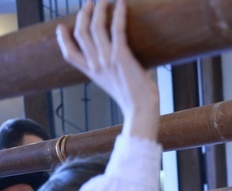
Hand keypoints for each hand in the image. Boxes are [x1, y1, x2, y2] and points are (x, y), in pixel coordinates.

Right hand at [56, 0, 158, 140]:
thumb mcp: (118, 83)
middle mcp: (95, 65)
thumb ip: (116, 70)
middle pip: (81, 33)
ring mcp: (106, 60)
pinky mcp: (121, 56)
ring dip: (99, 10)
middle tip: (89, 3)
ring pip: (95, 27)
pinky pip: (117, 29)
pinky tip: (121, 4)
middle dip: (83, 15)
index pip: (69, 54)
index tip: (61, 27)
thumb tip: (131, 58)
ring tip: (103, 0)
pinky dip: (118, 14)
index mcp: (92, 73)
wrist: (141, 110)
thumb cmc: (136, 99)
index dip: (63, 39)